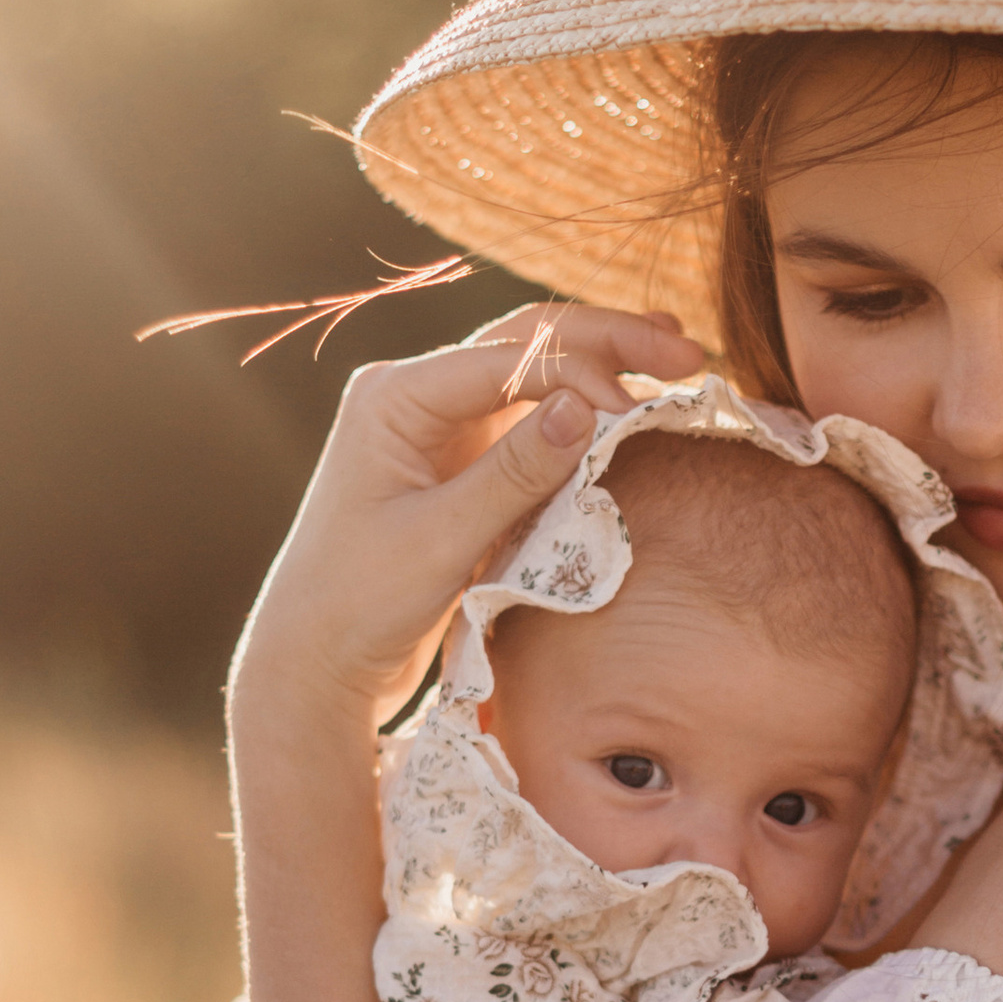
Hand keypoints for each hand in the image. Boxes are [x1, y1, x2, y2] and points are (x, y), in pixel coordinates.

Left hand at [230, 308, 706, 739]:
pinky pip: (529, 424)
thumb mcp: (441, 540)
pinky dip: (581, 415)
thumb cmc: (359, 603)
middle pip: (526, 341)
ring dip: (601, 367)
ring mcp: (438, 428)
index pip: (508, 357)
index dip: (581, 374)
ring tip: (676, 362)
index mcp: (395, 396)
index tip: (639, 411)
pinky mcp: (459, 466)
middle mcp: (416, 396)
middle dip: (608, 341)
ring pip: (533, 374)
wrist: (315, 661)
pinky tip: (631, 408)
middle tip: (687, 350)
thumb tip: (587, 408)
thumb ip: (514, 473)